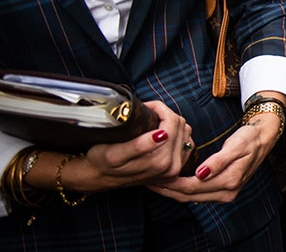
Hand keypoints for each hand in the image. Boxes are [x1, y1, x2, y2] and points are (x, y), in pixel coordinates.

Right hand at [67, 100, 194, 191]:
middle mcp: (171, 167)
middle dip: (165, 114)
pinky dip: (177, 134)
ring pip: (186, 132)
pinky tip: (162, 133)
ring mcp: (175, 169)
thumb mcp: (114, 153)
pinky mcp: (175, 169)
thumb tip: (162, 134)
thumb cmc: (102, 162)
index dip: (159, 109)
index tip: (145, 107)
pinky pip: (186, 143)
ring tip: (153, 122)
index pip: (172, 122)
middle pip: (181, 126)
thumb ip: (139, 146)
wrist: (99, 177)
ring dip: (172, 123)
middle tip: (147, 112)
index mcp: (160, 161)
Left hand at [146, 106, 282, 202]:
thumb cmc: (249, 138)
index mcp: (229, 182)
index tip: (155, 177)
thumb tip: (201, 174)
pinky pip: (198, 193)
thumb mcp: (236, 146)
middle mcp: (227, 192)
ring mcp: (226, 192)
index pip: (192, 188)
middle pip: (190, 196)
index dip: (172, 184)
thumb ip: (218, 161)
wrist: (264, 137)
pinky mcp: (223, 189)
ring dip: (173, 191)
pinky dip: (182, 189)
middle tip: (148, 181)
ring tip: (155, 182)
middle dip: (168, 190)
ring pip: (192, 197)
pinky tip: (172, 182)